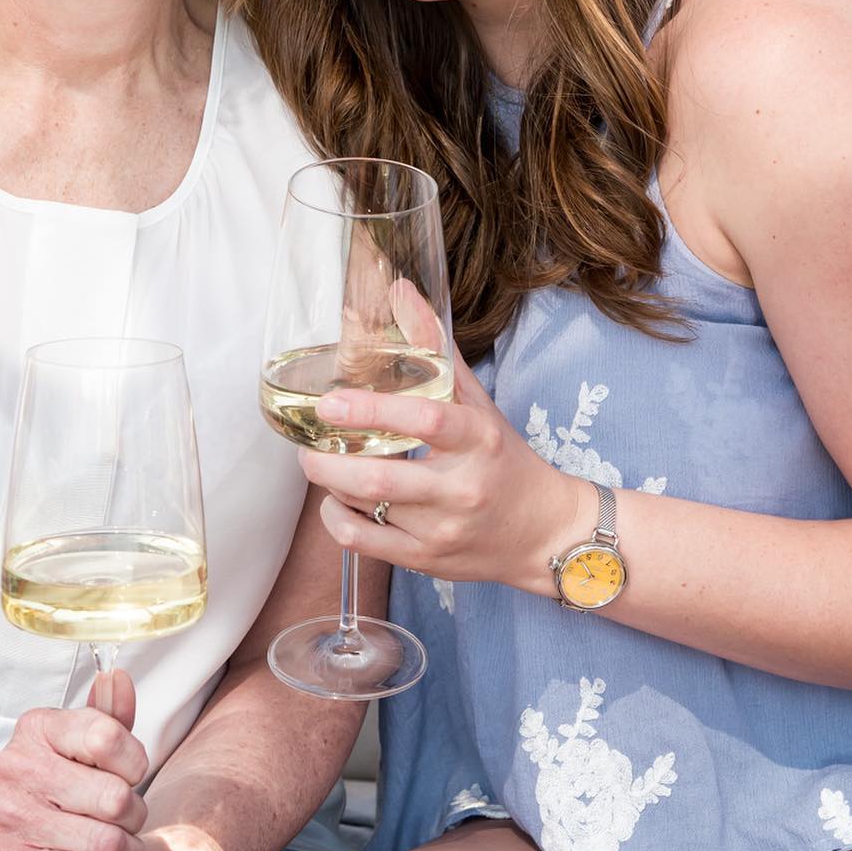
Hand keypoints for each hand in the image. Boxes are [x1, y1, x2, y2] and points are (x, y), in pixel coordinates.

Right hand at [0, 675, 150, 850]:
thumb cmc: (51, 775)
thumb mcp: (78, 737)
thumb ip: (108, 713)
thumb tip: (119, 677)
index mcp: (39, 727)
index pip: (107, 738)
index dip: (135, 761)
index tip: (132, 772)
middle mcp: (18, 766)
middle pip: (114, 798)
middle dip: (135, 813)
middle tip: (130, 816)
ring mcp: (10, 815)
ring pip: (103, 841)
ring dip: (124, 849)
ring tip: (121, 844)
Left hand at [297, 352, 581, 591]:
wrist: (544, 533)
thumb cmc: (503, 458)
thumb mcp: (477, 401)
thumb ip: (434, 348)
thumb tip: (399, 290)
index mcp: (477, 439)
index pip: (424, 420)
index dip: (371, 410)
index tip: (330, 402)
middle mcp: (461, 487)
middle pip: (382, 476)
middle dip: (329, 460)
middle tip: (308, 442)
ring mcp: (443, 529)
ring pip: (368, 508)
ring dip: (331, 484)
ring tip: (318, 462)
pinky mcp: (427, 560)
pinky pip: (366, 544)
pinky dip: (337, 521)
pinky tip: (334, 502)